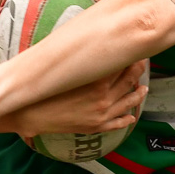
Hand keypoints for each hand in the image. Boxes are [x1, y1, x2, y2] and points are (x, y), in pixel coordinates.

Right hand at [5, 60, 146, 135]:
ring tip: (144, 88)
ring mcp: (101, 114)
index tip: (135, 49)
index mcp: (95, 81)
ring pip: (128, 102)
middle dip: (137, 70)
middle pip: (128, 80)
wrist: (30, 115)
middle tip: (143, 62)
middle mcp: (103, 98)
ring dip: (138, 93)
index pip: (121, 65)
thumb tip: (90, 46)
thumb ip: (81, 60)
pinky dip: (127, 119)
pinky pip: (117, 123)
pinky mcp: (96, 127)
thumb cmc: (43, 89)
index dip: (130, 56)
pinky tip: (131, 115)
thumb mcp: (64, 70)